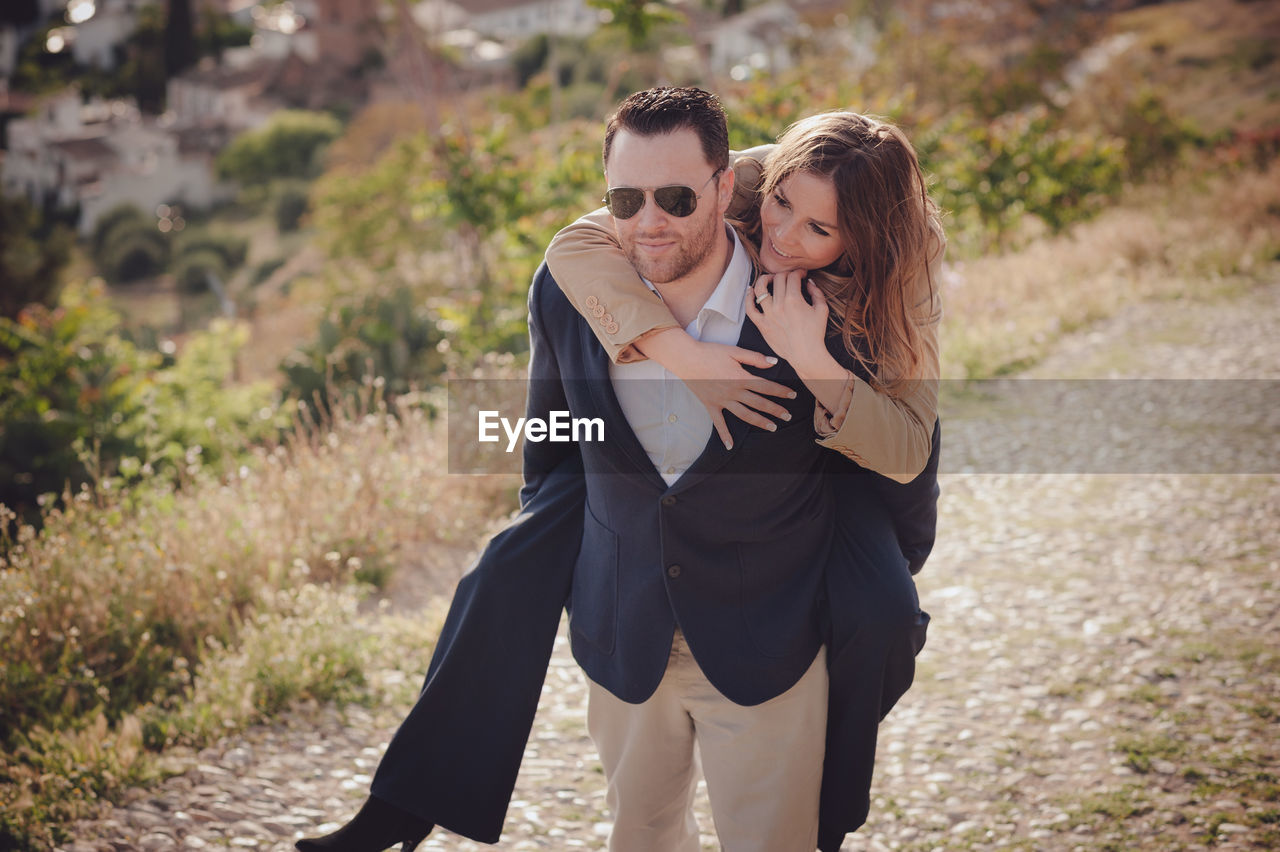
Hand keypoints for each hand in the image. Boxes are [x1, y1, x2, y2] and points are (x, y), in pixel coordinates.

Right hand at [634, 330, 795, 449]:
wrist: (686, 358)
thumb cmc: (710, 352)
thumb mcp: (734, 351)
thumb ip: (754, 358)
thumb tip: (773, 362)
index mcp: (741, 377)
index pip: (766, 386)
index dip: (780, 391)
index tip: (792, 396)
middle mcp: (734, 391)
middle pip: (759, 403)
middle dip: (775, 410)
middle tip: (788, 416)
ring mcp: (722, 400)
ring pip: (744, 414)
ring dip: (759, 422)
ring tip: (772, 428)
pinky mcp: (710, 405)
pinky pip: (719, 423)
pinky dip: (724, 435)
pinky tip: (730, 446)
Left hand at [745, 270, 834, 374]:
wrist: (806, 354)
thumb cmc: (815, 333)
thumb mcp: (822, 309)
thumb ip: (816, 292)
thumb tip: (809, 282)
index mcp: (794, 300)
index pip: (792, 276)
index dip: (798, 272)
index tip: (801, 275)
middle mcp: (779, 305)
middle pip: (778, 279)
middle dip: (785, 274)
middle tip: (789, 277)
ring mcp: (768, 315)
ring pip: (760, 288)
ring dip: (765, 279)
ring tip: (770, 279)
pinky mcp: (762, 324)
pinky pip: (750, 308)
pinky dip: (748, 297)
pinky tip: (751, 291)